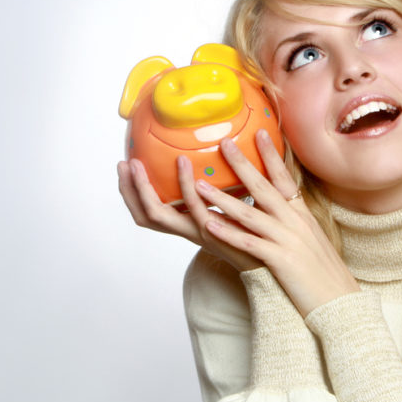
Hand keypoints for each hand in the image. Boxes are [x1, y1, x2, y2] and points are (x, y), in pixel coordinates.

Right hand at [117, 156, 260, 271]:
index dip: (133, 193)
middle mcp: (189, 230)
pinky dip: (184, 185)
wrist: (277, 257)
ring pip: (158, 214)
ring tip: (138, 163)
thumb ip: (225, 181)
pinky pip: (193, 208)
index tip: (126, 167)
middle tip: (123, 164)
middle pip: (145, 216)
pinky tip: (183, 163)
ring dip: (144, 188)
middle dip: (129, 191)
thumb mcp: (236, 201)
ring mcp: (199, 232)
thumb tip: (225, 144)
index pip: (151, 212)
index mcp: (190, 223)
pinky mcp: (216, 231)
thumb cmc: (260, 226)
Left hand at [194, 129, 360, 315]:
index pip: (285, 179)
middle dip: (242, 165)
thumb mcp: (311, 240)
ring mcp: (289, 240)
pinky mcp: (282, 261)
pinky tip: (209, 225)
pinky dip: (229, 233)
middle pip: (264, 188)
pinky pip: (250, 243)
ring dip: (223, 198)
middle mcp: (296, 222)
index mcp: (302, 215)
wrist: (340, 303)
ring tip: (199, 185)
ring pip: (251, 214)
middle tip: (223, 144)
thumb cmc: (323, 275)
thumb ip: (293, 222)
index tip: (260, 133)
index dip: (272, 156)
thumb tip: (277, 209)